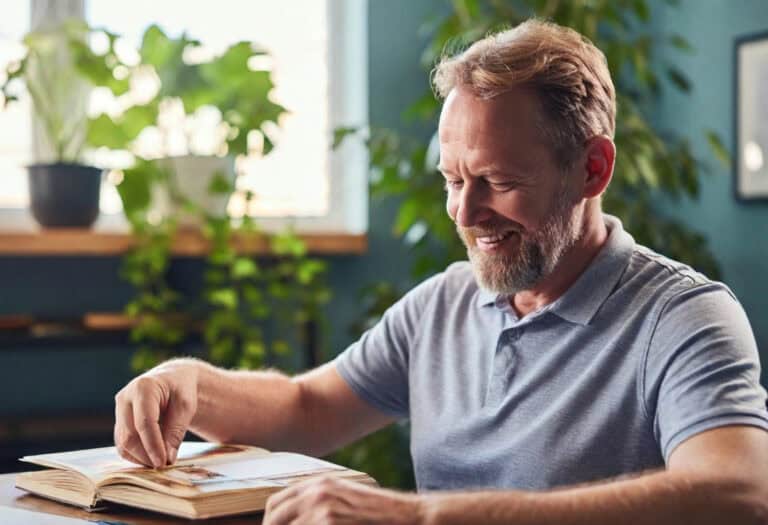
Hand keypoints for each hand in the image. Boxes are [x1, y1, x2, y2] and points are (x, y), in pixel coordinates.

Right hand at [113, 359, 198, 467]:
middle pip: (129, 435)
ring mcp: (119, 410)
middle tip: (164, 466)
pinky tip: (151, 457)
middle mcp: (125, 398)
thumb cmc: (181, 390)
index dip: (153, 446)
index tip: (163, 463)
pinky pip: (122, 444)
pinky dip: (135, 455)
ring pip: (123, 443)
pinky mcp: (118, 421)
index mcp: (143, 388)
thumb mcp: (186, 406)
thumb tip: (167, 460)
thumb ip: (176, 431)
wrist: (171, 380)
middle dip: (145, 455)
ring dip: (140, 458)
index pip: (144, 423)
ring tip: (160, 462)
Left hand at [263, 476, 424, 524]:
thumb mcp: (345, 497)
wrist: (409, 517)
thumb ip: (318, 504)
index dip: (269, 524)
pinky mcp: (329, 524)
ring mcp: (322, 510)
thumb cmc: (379, 513)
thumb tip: (290, 519)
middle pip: (273, 520)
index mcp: (318, 483)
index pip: (274, 504)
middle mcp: (316, 493)